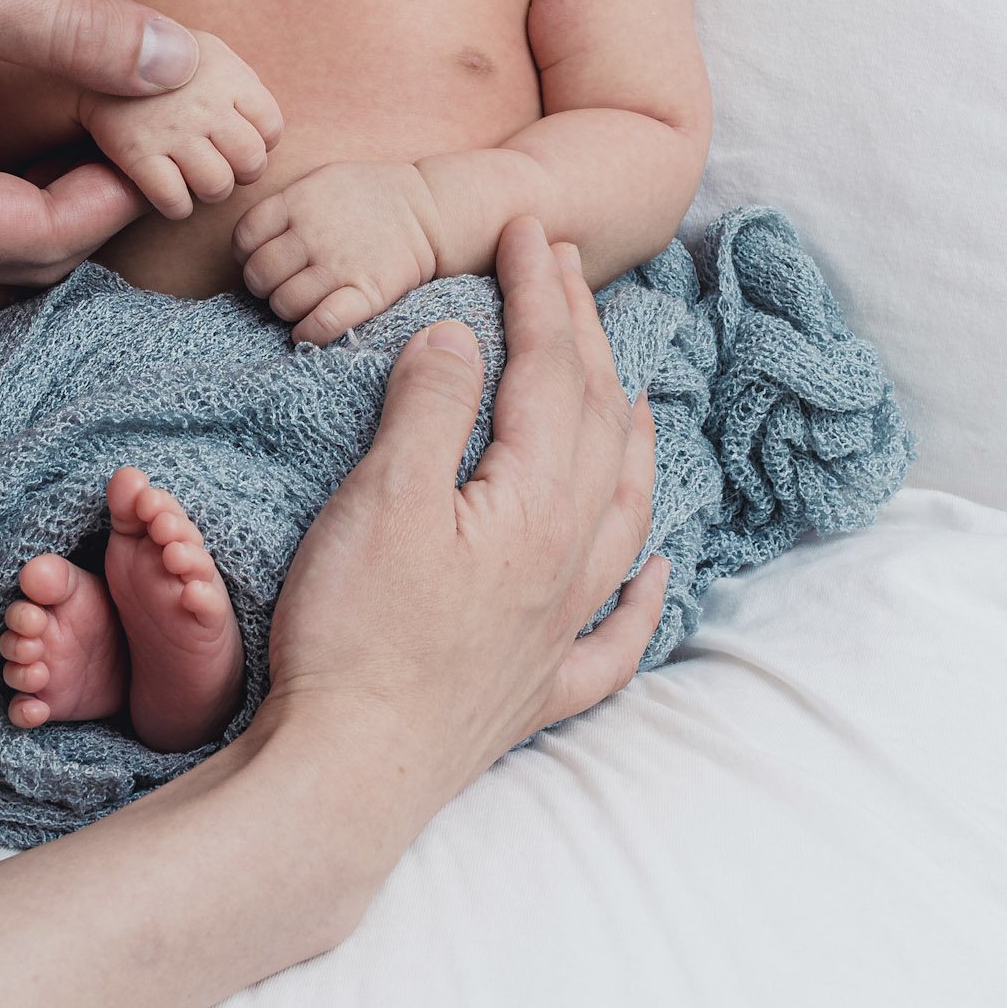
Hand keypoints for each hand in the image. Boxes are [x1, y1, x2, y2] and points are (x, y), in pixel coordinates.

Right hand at [0, 0, 200, 283]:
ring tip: (84, 166)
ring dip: (29, 243)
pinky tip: (11, 166)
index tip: (163, 138)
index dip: (115, 198)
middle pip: (3, 277)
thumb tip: (180, 60)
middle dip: (83, 222)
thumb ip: (70, 29)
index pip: (34, 243)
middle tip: (137, 147)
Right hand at [77, 30, 283, 219]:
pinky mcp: (137, 153)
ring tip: (195, 178)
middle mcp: (204, 102)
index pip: (271, 128)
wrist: (94, 64)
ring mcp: (171, 129)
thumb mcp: (206, 54)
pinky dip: (175, 205)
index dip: (259, 142)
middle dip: (241, 173)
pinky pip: (175, 201)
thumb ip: (241, 86)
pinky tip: (167, 189)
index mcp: (227, 74)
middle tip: (220, 164)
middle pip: (251, 161)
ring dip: (209, 192)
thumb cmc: (163, 69)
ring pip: (218, 186)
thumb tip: (266, 133)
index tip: (235, 138)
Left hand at [232, 159, 443, 345]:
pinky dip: (309, 333)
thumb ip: (286, 205)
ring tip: (303, 303)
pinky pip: (322, 324)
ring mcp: (339, 265)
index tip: (262, 259)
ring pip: (285, 304)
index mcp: (297, 201)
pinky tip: (312, 329)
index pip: (245, 237)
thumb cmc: (369, 196)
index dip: (247, 255)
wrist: (429, 209)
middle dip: (265, 286)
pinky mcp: (367, 293)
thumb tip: (252, 241)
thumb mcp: (322, 180)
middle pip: (260, 275)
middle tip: (282, 285)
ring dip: (288, 310)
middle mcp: (313, 234)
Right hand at [257, 217, 667, 850]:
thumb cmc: (357, 634)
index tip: (529, 230)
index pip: (551, 371)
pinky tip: (658, 571)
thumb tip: (459, 335)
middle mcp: (569, 561)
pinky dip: (645, 593)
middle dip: (584, 337)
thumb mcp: (382, 497)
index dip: (541, 293)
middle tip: (566, 267)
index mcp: (534, 503)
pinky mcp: (536, 686)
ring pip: (625, 514)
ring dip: (632, 441)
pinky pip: (617, 634)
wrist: (348, 777)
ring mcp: (559, 628)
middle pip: (597, 425)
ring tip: (634, 393)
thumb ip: (430, 407)